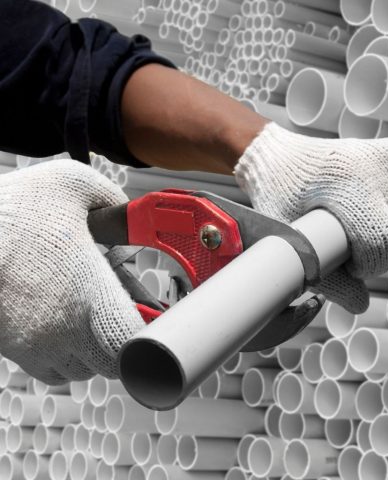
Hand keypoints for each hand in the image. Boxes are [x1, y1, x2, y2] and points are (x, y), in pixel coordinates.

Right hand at [0, 160, 143, 382]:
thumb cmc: (9, 212)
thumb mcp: (73, 185)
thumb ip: (114, 201)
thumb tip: (134, 215)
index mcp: (90, 295)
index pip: (135, 344)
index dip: (150, 333)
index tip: (154, 317)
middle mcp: (64, 330)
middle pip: (111, 364)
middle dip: (123, 341)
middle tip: (124, 314)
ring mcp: (35, 345)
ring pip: (81, 370)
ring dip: (94, 351)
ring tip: (93, 318)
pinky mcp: (11, 348)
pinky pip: (50, 370)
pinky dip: (64, 356)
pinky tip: (64, 325)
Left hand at [234, 123, 387, 312]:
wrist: (280, 160)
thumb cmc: (278, 199)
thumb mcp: (291, 241)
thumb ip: (325, 278)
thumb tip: (360, 305)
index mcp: (345, 182)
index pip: (381, 240)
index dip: (369, 266)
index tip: (350, 267)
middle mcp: (375, 163)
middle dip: (384, 256)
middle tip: (358, 255)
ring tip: (370, 239)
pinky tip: (386, 220)